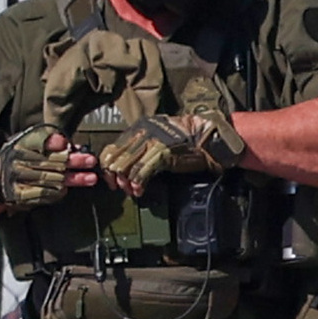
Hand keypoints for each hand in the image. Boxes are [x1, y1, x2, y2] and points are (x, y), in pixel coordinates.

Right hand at [0, 127, 91, 210]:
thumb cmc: (17, 160)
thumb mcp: (26, 145)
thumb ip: (45, 142)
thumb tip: (66, 142)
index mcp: (18, 146)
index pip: (37, 144)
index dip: (52, 144)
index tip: (67, 144)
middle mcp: (17, 162)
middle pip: (50, 162)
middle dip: (73, 162)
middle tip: (90, 161)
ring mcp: (17, 180)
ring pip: (50, 179)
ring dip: (73, 179)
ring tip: (91, 178)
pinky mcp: (19, 195)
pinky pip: (44, 194)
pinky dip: (57, 192)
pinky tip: (67, 189)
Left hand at [99, 112, 247, 193]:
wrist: (209, 138)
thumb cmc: (188, 140)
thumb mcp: (159, 139)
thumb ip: (143, 148)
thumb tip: (128, 165)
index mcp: (139, 128)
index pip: (112, 148)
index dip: (107, 166)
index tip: (111, 179)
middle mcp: (142, 133)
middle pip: (115, 158)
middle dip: (114, 177)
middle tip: (120, 188)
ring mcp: (152, 143)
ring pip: (125, 166)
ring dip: (126, 182)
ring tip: (132, 190)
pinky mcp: (162, 154)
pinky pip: (142, 172)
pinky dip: (138, 183)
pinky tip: (140, 190)